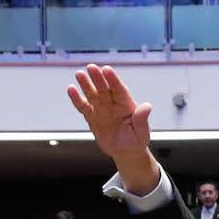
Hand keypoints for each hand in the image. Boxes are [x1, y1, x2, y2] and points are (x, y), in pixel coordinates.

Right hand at [67, 65, 157, 189]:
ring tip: (79, 74)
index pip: (119, 89)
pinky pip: (83, 107)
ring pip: (93, 95)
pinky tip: (71, 89)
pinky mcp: (92, 117)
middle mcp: (113, 104)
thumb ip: (142, 120)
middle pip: (104, 88)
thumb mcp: (142, 133)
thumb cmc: (136, 141)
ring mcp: (102, 109)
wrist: (125, 151)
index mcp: (127, 105)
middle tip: (91, 67)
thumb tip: (147, 106)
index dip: (113, 80)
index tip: (107, 69)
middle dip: (98, 78)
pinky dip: (77, 99)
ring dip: (86, 84)